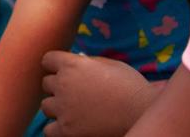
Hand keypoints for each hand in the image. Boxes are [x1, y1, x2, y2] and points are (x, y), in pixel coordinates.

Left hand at [40, 52, 159, 136]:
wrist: (143, 113)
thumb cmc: (132, 87)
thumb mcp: (110, 65)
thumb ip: (87, 62)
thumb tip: (75, 60)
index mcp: (73, 64)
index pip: (47, 60)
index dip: (56, 66)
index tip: (65, 73)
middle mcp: (64, 84)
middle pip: (46, 84)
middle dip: (59, 88)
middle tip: (77, 95)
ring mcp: (64, 108)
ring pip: (46, 107)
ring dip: (58, 109)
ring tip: (77, 112)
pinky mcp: (67, 130)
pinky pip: (49, 130)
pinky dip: (58, 130)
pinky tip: (73, 128)